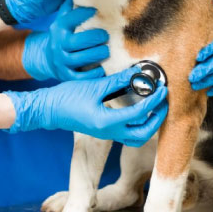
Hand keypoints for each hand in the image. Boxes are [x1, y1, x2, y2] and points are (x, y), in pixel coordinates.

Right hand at [4, 67, 167, 145]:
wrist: (48, 110)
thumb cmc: (67, 97)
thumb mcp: (94, 87)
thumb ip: (117, 82)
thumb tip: (136, 74)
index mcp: (107, 122)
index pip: (139, 113)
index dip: (154, 101)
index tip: (163, 89)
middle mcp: (109, 132)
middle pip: (143, 133)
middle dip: (157, 118)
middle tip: (164, 101)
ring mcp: (107, 134)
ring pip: (137, 137)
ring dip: (150, 125)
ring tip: (155, 108)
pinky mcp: (104, 131)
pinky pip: (128, 133)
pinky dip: (138, 124)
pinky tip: (139, 110)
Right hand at [22, 0, 108, 80]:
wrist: (48, 57)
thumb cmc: (63, 33)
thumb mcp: (64, 17)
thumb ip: (72, 2)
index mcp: (59, 27)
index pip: (69, 19)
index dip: (82, 14)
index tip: (95, 10)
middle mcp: (59, 44)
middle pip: (75, 41)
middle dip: (93, 37)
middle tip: (105, 35)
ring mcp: (62, 60)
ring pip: (79, 59)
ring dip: (95, 54)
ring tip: (106, 50)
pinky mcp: (67, 75)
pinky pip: (80, 77)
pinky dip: (92, 74)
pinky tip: (102, 69)